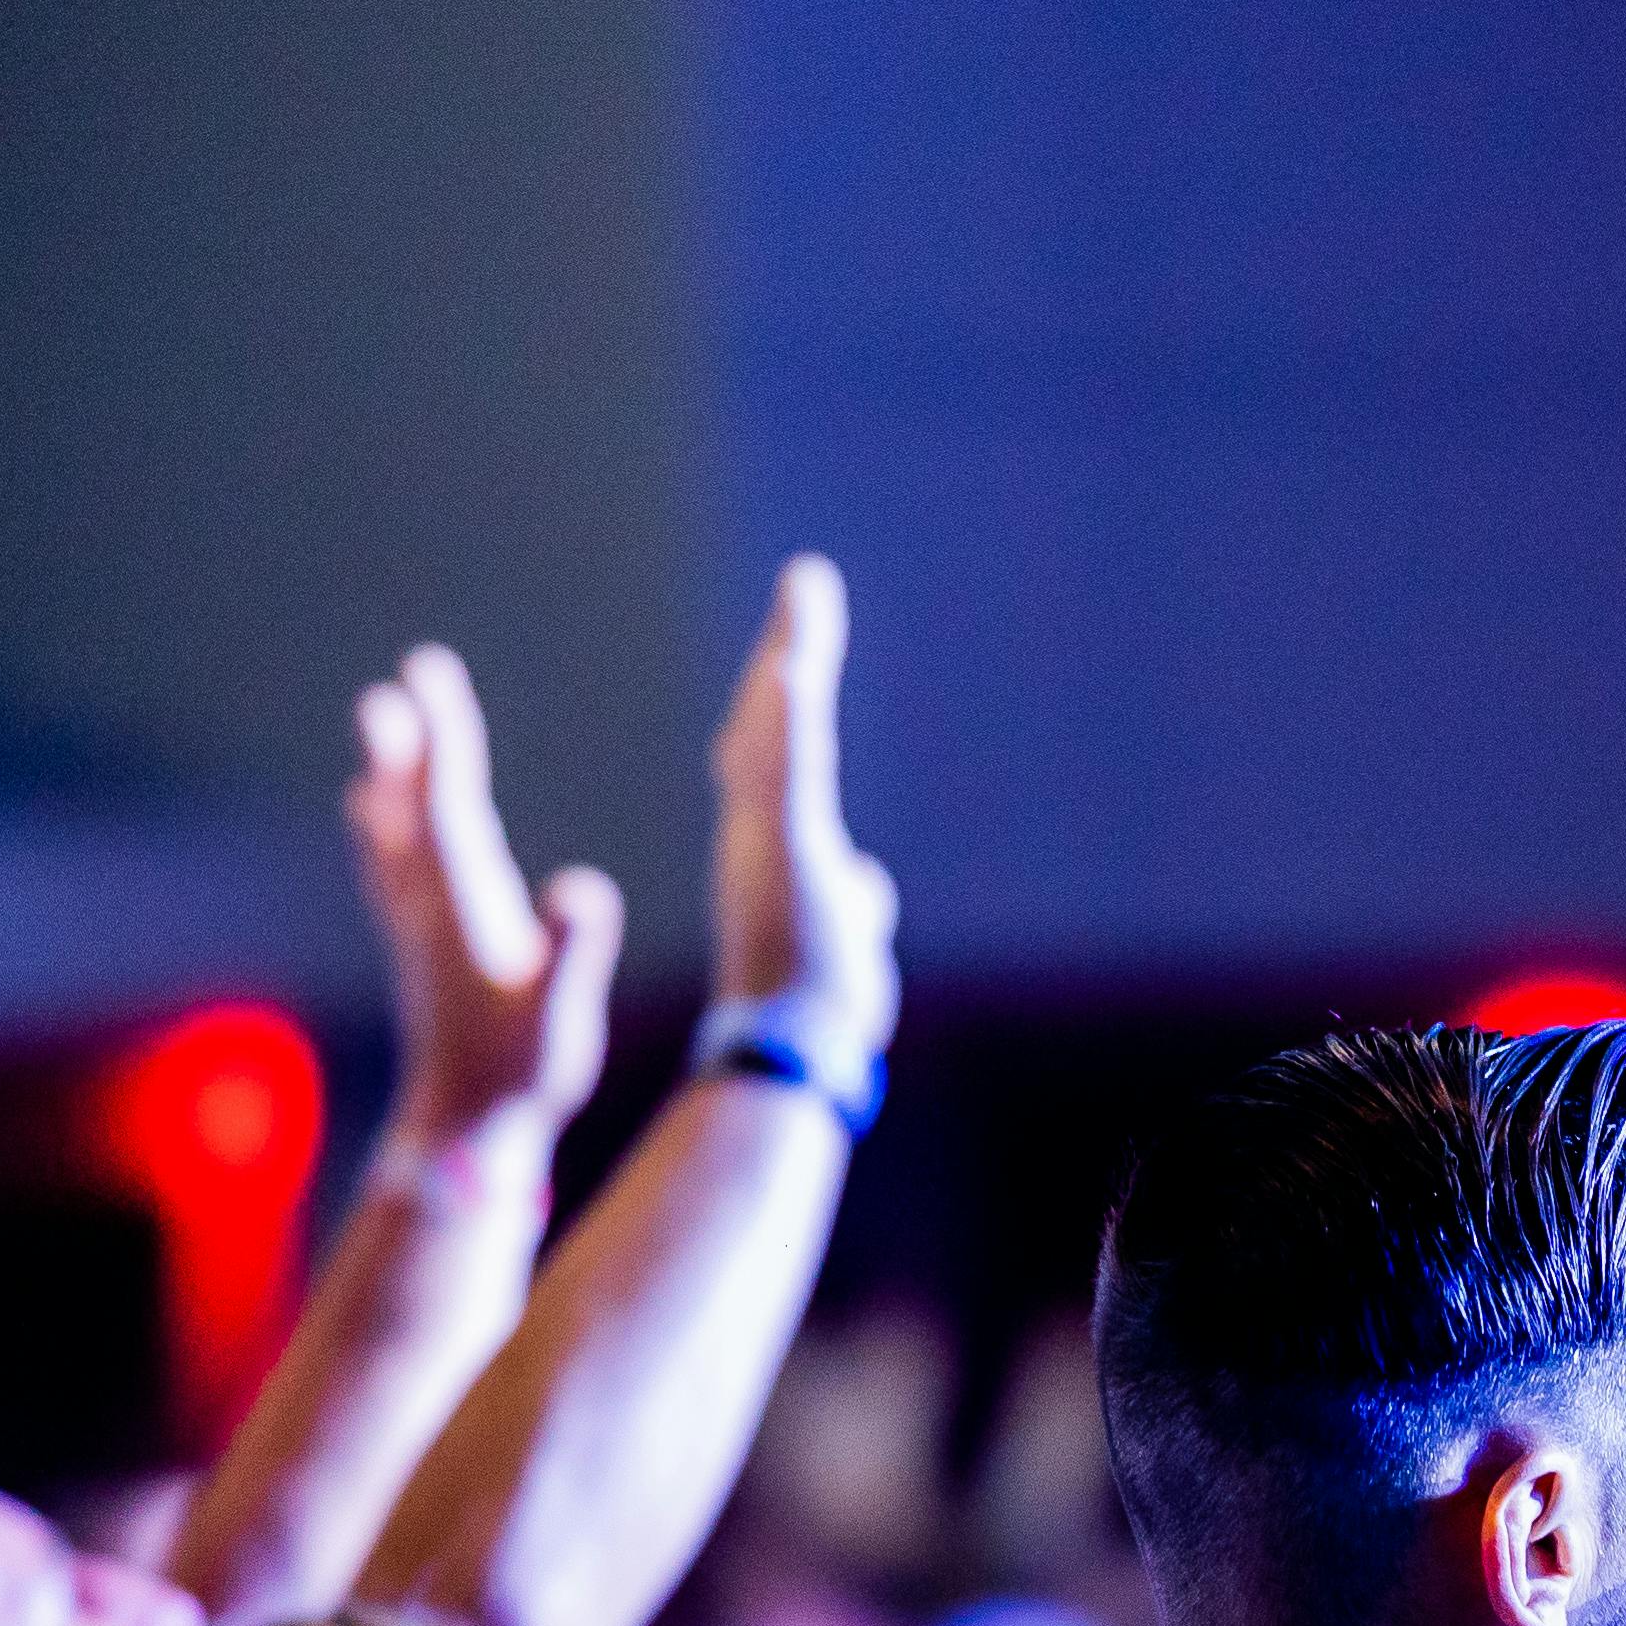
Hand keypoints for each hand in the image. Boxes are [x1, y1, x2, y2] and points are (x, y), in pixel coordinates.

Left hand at [348, 645, 625, 1159]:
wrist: (466, 1135)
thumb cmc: (522, 1078)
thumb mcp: (561, 1018)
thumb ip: (572, 953)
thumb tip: (585, 890)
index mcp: (464, 912)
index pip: (450, 808)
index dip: (442, 740)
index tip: (428, 678)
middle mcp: (431, 909)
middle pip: (417, 806)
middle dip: (416, 739)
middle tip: (409, 675)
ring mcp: (421, 927)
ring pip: (400, 830)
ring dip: (396, 770)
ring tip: (383, 715)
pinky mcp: (424, 947)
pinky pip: (397, 862)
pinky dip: (388, 819)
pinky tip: (374, 803)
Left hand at [708, 554, 901, 1090]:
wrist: (792, 1047)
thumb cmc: (796, 950)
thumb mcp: (792, 843)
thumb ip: (788, 760)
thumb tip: (788, 677)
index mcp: (763, 810)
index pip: (778, 707)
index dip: (795, 642)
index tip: (808, 577)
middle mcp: (770, 840)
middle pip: (774, 739)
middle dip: (793, 669)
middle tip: (807, 603)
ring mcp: (795, 886)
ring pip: (796, 803)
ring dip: (806, 750)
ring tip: (813, 712)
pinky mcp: (822, 941)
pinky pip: (834, 882)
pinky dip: (847, 869)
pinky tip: (862, 884)